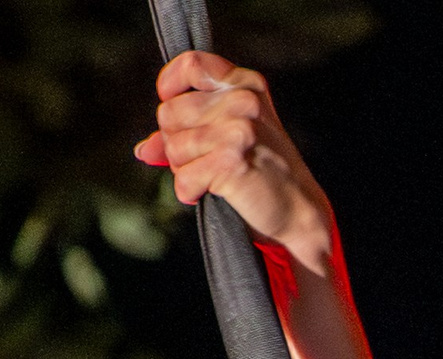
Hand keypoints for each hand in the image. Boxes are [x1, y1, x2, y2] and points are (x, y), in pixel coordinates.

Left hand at [134, 51, 330, 269]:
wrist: (298, 211)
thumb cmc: (262, 174)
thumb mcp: (229, 139)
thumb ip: (188, 133)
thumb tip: (144, 149)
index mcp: (244, 84)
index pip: (191, 64)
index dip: (169, 86)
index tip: (171, 106)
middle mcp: (241, 100)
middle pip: (170, 113)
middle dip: (175, 144)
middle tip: (200, 161)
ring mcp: (237, 128)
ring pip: (173, 147)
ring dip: (183, 171)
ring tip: (210, 178)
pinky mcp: (231, 160)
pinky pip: (183, 177)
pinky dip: (189, 191)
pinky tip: (208, 193)